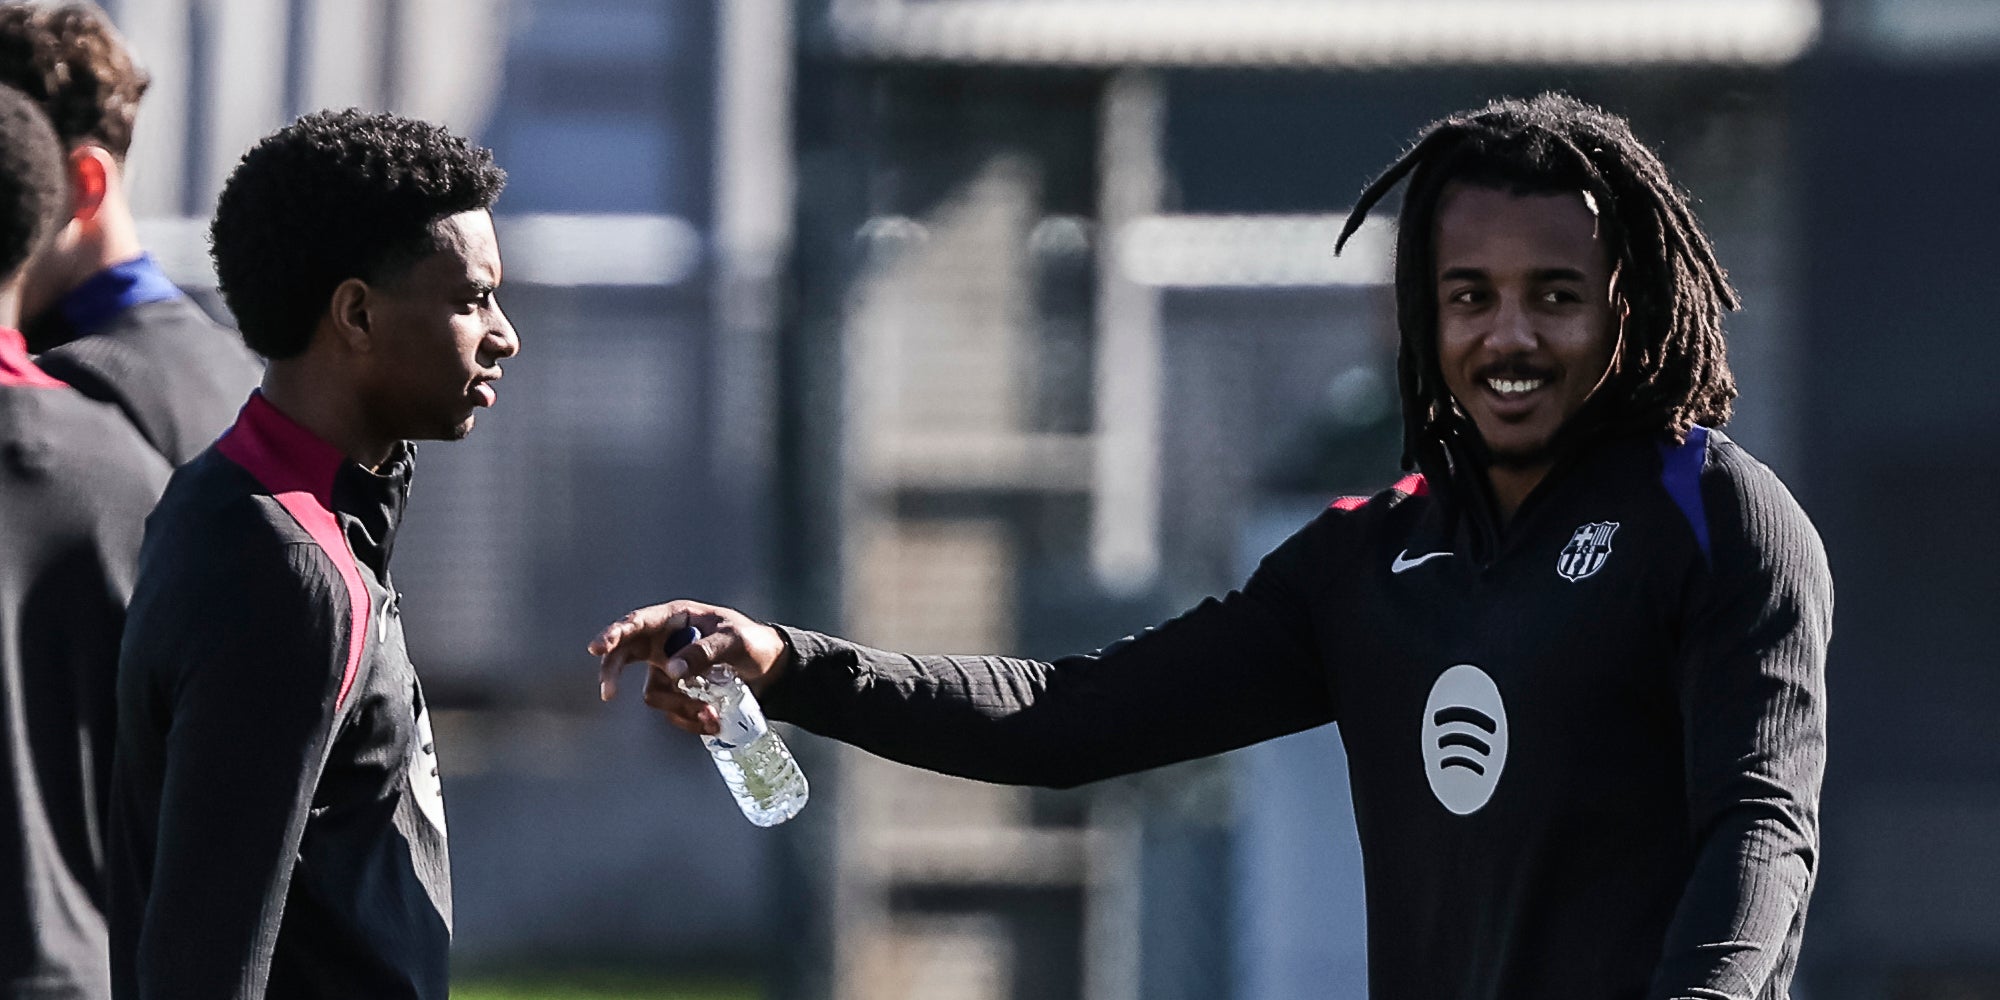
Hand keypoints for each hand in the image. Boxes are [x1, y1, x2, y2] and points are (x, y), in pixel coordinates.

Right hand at [588, 600, 791, 735]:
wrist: (772, 668)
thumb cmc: (754, 642)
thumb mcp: (734, 641)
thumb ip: (704, 651)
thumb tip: (673, 671)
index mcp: (677, 618)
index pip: (638, 622)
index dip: (615, 633)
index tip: (598, 647)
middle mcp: (666, 641)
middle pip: (624, 655)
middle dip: (614, 674)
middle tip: (608, 693)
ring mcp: (669, 666)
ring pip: (652, 692)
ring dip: (677, 707)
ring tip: (709, 715)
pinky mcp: (678, 689)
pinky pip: (669, 708)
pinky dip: (687, 717)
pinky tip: (711, 721)